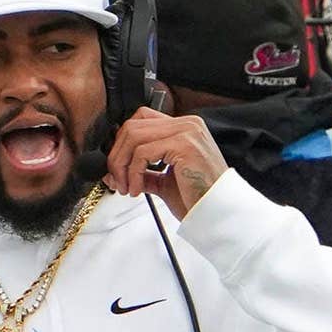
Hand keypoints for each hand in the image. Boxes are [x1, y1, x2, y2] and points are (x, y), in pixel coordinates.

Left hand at [102, 106, 228, 219]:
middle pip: (133, 126)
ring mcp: (186, 131)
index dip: (122, 142)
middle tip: (117, 180)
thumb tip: (113, 171)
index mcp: (184, 127)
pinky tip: (137, 189)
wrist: (218, 212)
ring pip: (133, 136)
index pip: (141, 119)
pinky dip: (133, 173)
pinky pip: (142, 152)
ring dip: (122, 165)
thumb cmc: (197, 198)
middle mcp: (187, 124)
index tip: (118, 166)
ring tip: (126, 187)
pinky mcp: (184, 145)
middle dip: (117, 155)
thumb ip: (141, 172)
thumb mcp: (163, 181)